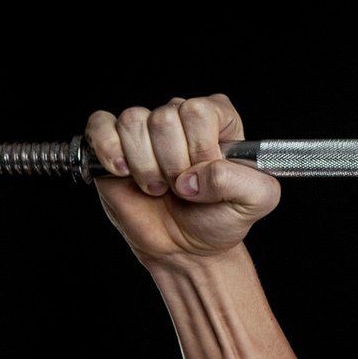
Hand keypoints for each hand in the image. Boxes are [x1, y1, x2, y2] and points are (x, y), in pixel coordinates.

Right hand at [85, 93, 280, 266]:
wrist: (186, 247)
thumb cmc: (220, 218)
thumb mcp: (257, 202)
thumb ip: (244, 181)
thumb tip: (195, 176)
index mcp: (219, 120)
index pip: (199, 112)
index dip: (200, 151)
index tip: (204, 177)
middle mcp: (181, 116)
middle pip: (164, 119)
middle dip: (172, 165)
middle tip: (180, 187)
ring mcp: (145, 127)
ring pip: (133, 123)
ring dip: (145, 167)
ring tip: (158, 187)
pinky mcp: (112, 141)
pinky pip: (100, 125)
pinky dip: (109, 152)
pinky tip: (123, 173)